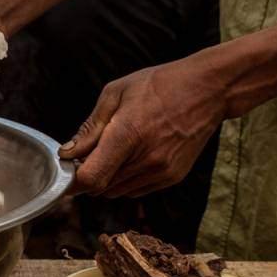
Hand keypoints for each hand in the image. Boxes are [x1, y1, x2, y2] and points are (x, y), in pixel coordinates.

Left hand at [58, 58, 225, 196]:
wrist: (208, 89)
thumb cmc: (159, 85)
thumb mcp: (116, 94)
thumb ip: (90, 128)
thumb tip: (68, 153)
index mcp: (128, 135)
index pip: (91, 178)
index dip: (74, 180)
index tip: (69, 169)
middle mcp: (146, 159)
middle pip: (100, 188)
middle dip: (90, 174)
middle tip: (91, 153)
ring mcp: (161, 171)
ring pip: (117, 191)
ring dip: (108, 178)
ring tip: (116, 150)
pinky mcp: (172, 177)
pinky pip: (136, 190)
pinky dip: (127, 180)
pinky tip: (134, 155)